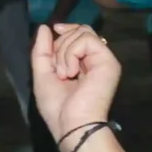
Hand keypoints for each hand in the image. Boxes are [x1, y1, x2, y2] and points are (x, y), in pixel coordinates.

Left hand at [31, 24, 121, 148]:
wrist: (72, 125)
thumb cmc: (57, 107)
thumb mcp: (42, 74)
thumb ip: (42, 50)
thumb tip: (45, 27)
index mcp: (84, 64)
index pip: (78, 35)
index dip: (65, 32)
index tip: (54, 31)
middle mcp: (96, 60)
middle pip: (81, 30)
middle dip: (61, 44)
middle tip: (58, 70)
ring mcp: (104, 60)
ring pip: (82, 33)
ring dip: (64, 53)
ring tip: (64, 75)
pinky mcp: (108, 61)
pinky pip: (86, 40)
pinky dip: (71, 53)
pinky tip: (71, 72)